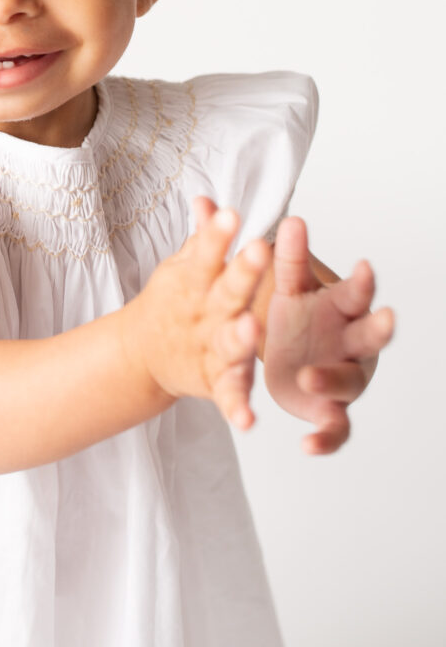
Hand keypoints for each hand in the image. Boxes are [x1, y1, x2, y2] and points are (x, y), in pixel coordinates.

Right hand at [123, 198, 269, 427]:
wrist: (141, 354)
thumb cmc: (174, 301)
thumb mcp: (183, 267)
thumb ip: (203, 238)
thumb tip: (208, 198)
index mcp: (195, 281)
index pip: (206, 253)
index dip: (217, 235)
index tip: (232, 213)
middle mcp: (203, 314)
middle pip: (225, 292)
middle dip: (241, 272)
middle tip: (258, 250)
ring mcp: (207, 349)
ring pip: (228, 344)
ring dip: (239, 338)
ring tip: (251, 330)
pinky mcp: (213, 383)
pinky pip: (228, 397)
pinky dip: (237, 410)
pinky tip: (249, 422)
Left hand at [263, 217, 394, 453]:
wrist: (290, 354)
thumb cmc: (298, 311)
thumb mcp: (287, 282)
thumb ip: (286, 252)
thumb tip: (269, 211)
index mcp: (342, 306)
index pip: (356, 291)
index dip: (363, 280)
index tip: (363, 265)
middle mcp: (352, 341)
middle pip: (371, 334)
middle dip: (381, 327)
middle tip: (388, 317)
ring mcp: (345, 376)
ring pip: (350, 382)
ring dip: (333, 380)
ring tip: (310, 378)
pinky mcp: (330, 409)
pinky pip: (336, 428)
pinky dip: (325, 437)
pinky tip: (307, 444)